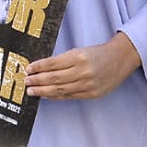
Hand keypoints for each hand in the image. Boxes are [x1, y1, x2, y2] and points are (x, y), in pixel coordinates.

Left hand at [25, 32, 140, 99]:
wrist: (120, 59)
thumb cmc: (98, 53)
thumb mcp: (80, 51)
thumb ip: (63, 60)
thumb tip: (42, 68)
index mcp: (79, 57)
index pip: (53, 63)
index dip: (38, 67)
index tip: (28, 69)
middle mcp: (83, 71)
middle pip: (54, 78)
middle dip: (37, 80)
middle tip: (26, 81)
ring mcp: (88, 84)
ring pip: (60, 89)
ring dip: (43, 91)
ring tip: (32, 90)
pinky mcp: (92, 94)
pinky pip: (69, 96)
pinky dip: (56, 96)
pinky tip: (46, 95)